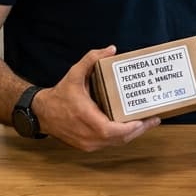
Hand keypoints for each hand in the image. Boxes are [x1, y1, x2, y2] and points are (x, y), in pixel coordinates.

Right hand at [32, 46, 160, 151]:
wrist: (41, 114)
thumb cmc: (60, 95)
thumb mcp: (74, 74)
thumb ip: (91, 59)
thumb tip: (111, 49)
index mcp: (86, 119)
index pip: (113, 130)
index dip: (131, 128)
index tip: (145, 120)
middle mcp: (88, 136)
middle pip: (120, 139)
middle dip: (139, 130)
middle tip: (154, 119)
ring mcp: (88, 144)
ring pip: (116, 143)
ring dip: (132, 134)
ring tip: (147, 123)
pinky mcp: (87, 146)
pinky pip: (109, 144)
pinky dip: (121, 137)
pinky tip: (132, 128)